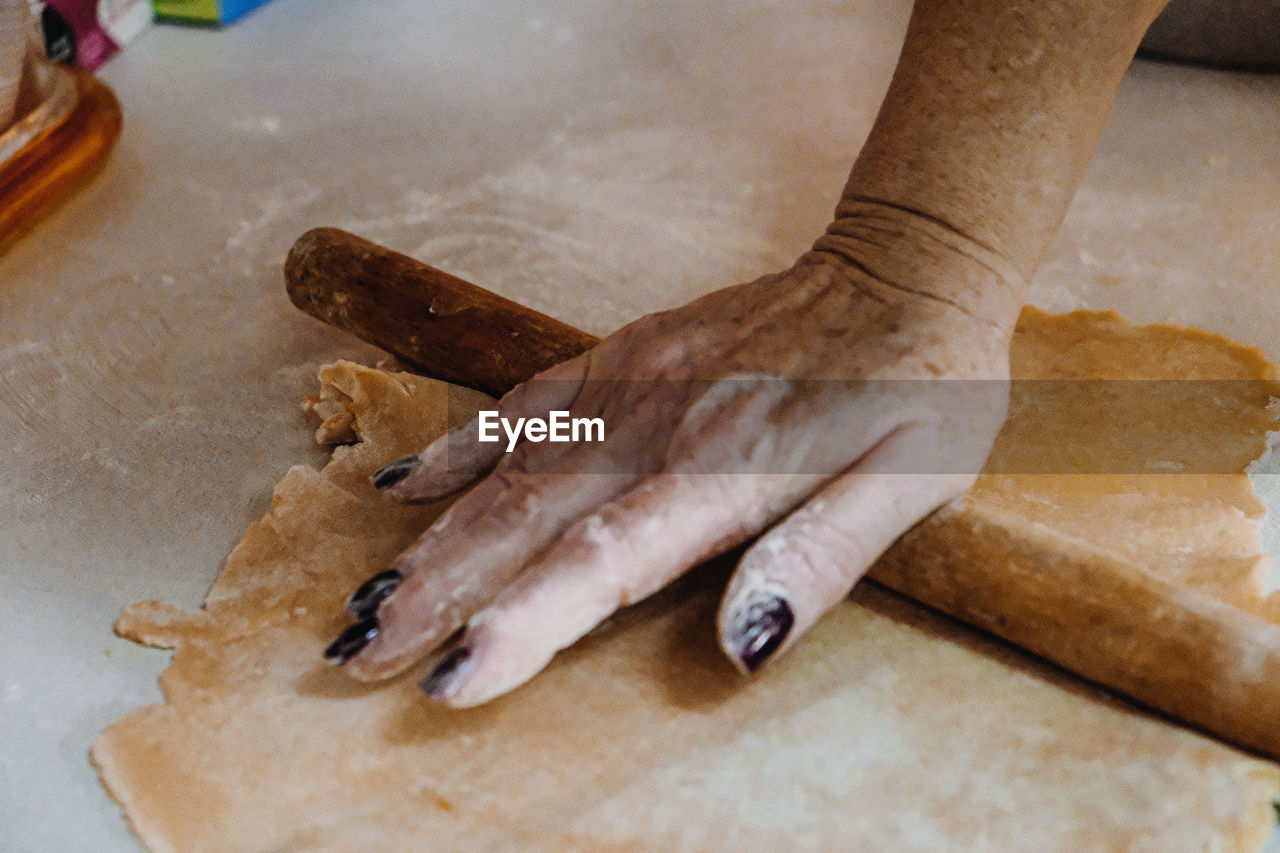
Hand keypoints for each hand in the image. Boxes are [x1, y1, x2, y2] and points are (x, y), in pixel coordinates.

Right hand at [324, 222, 1016, 706]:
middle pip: (529, 519)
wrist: (907, 263)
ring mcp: (636, 380)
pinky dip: (462, 444)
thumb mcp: (913, 483)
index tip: (454, 676)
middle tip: (360, 655)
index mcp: (731, 469)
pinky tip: (403, 483)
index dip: (528, 622)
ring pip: (510, 468)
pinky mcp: (627, 350)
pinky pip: (528, 401)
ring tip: (365, 600)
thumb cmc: (924, 386)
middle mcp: (664, 423)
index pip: (608, 559)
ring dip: (432, 539)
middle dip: (441, 594)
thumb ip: (820, 559)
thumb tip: (741, 645)